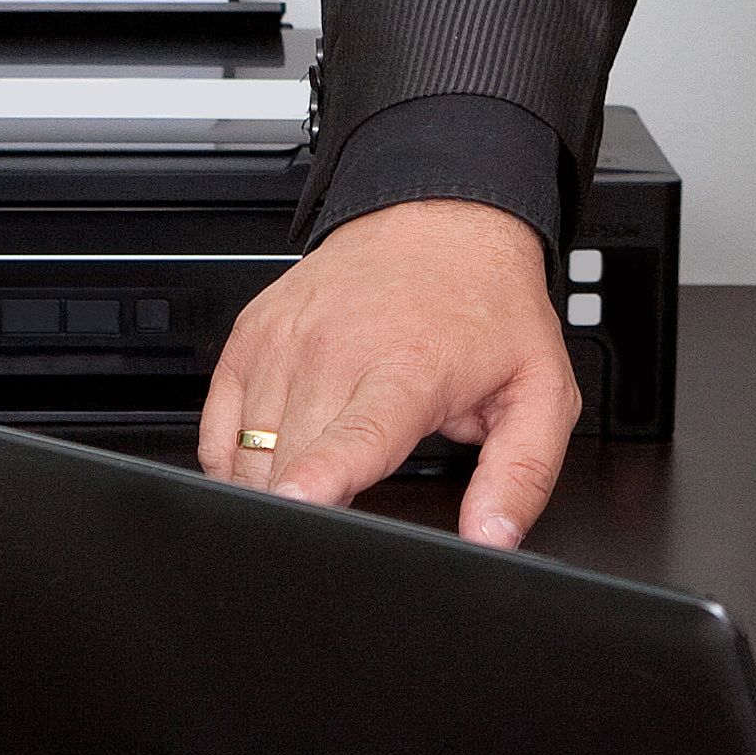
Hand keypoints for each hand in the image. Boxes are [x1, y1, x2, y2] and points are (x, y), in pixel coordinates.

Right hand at [197, 198, 579, 542]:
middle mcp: (335, 351)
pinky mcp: (251, 335)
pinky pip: (215, 426)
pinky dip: (233, 459)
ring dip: (270, 488)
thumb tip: (494, 537)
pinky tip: (277, 457)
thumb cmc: (488, 305)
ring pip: (246, 451)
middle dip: (303, 513)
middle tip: (342, 514)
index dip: (319, 479)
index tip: (294, 505)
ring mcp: (284, 341)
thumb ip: (521, 473)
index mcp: (407, 370)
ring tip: (316, 480)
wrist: (441, 217)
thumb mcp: (540, 389)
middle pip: (288, 463)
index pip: (352, 437)